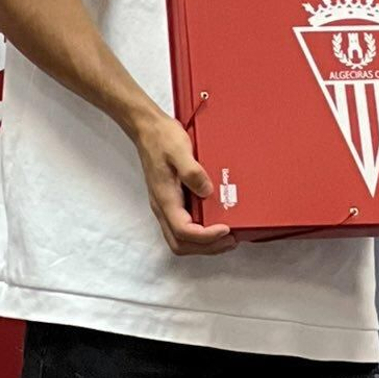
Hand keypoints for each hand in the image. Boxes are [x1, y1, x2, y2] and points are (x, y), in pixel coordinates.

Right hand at [132, 114, 234, 256]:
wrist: (147, 129)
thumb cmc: (162, 138)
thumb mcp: (180, 150)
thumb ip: (192, 172)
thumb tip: (207, 191)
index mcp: (165, 198)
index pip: (184, 231)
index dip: (206, 236)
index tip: (226, 229)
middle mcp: (163, 207)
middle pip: (181, 243)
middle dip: (206, 247)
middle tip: (231, 240)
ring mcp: (166, 205)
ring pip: (180, 238)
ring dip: (203, 243)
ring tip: (226, 237)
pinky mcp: (171, 201)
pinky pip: (183, 226)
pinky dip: (199, 232)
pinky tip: (214, 223)